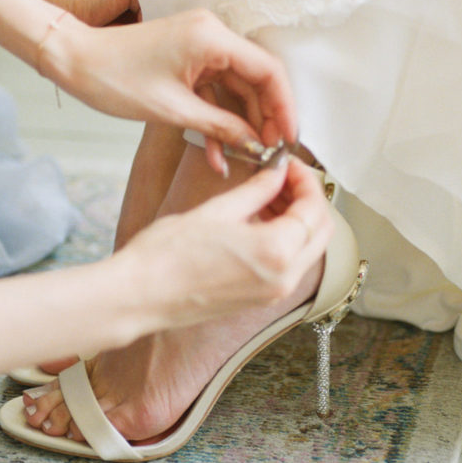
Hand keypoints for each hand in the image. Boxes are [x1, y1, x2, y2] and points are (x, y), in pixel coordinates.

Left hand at [41, 8, 296, 167]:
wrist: (72, 59)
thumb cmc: (113, 77)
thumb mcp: (172, 110)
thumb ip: (219, 125)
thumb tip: (255, 143)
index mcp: (211, 37)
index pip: (268, 70)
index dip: (284, 106)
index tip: (289, 138)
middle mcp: (211, 34)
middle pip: (256, 79)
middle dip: (265, 119)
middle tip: (270, 154)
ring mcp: (200, 45)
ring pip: (236, 88)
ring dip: (241, 124)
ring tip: (245, 159)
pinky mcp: (187, 58)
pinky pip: (214, 89)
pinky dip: (217, 118)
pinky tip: (218, 153)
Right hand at [121, 158, 332, 328]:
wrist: (140, 295)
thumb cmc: (168, 256)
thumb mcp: (218, 210)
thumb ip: (257, 189)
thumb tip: (277, 171)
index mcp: (276, 253)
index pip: (313, 209)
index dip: (305, 179)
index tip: (288, 163)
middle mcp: (283, 278)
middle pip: (321, 232)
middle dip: (308, 199)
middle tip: (285, 176)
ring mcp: (273, 293)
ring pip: (309, 249)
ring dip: (298, 219)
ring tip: (270, 194)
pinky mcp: (260, 299)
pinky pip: (290, 265)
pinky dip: (286, 239)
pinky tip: (261, 218)